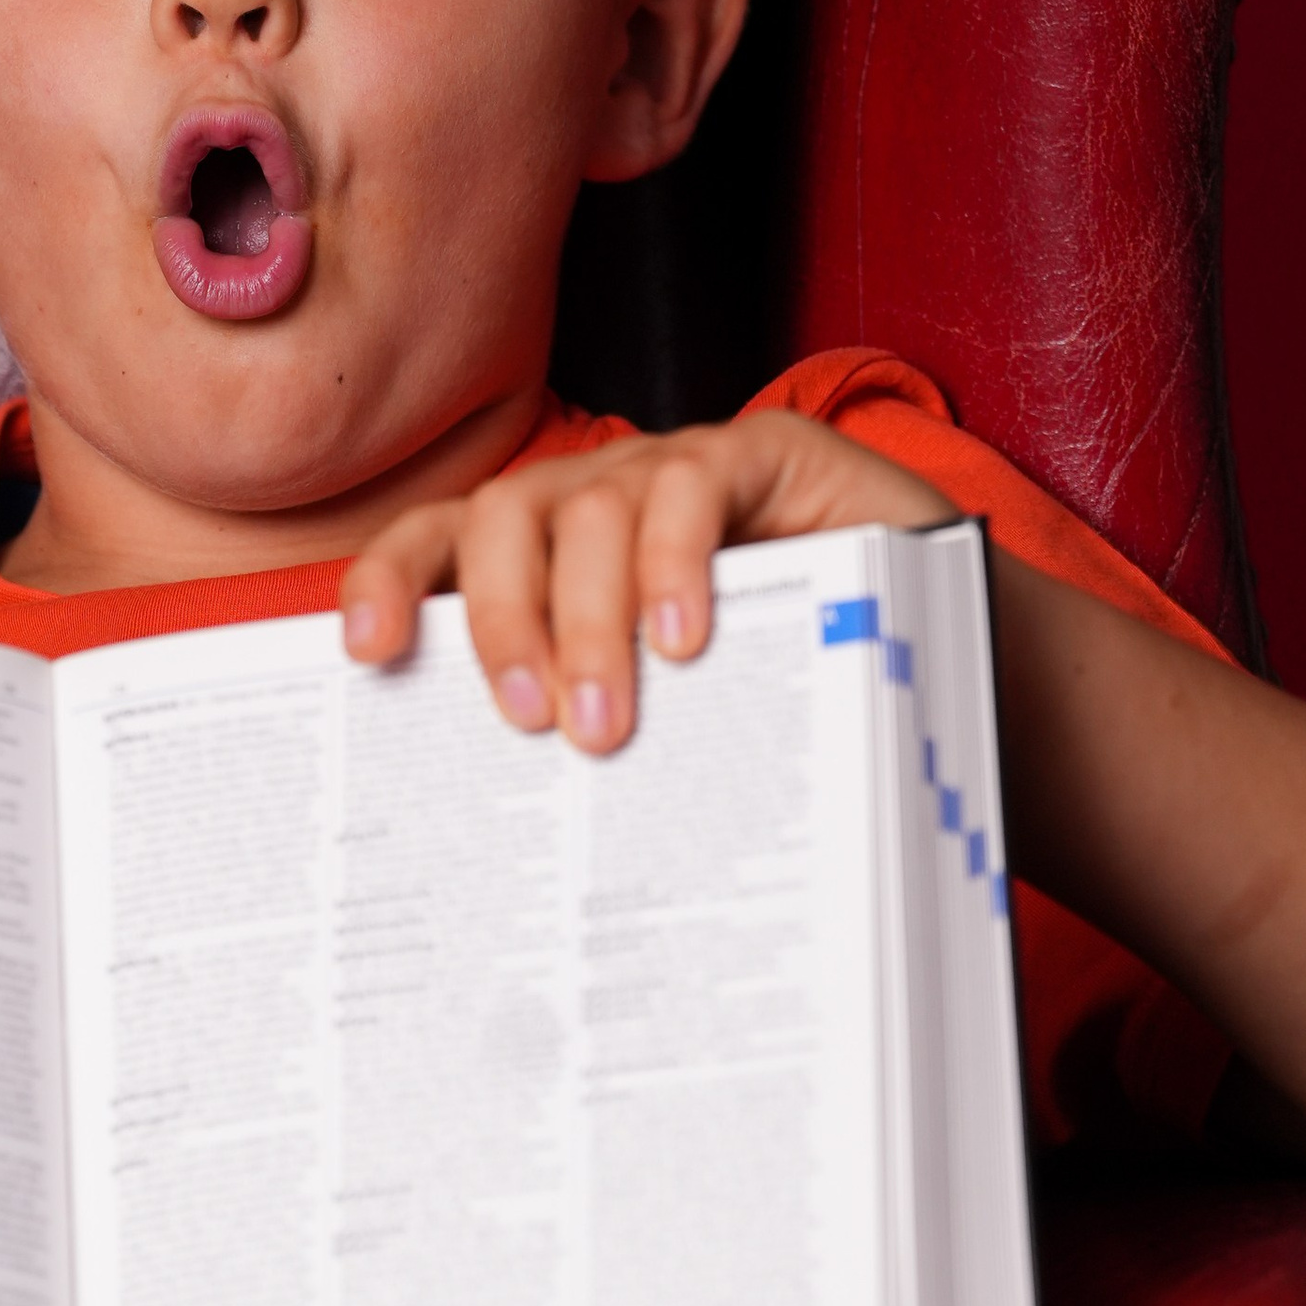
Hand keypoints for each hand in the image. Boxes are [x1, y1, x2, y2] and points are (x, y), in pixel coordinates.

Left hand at [339, 409, 950, 745]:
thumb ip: (583, 732)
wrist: (939, 657)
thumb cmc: (780, 696)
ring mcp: (674, 468)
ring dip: (589, 619)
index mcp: (548, 555)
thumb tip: (492, 852)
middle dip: (501, 620)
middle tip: (525, 720)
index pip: (440, 544)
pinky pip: (693, 486)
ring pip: (593, 507)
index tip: (366, 653)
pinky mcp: (761, 454)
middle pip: (503, 520)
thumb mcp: (662, 720)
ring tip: (605, 719)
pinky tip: (685, 637)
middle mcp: (596, 497)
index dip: (388, 582)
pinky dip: (674, 561)